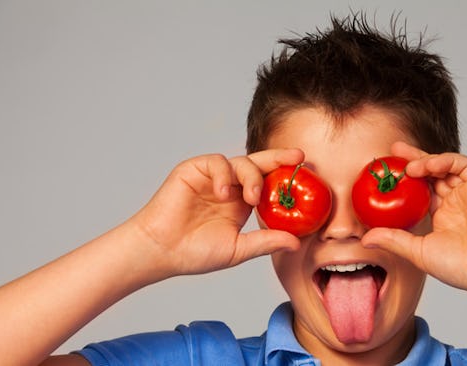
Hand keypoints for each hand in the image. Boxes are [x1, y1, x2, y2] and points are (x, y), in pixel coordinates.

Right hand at [129, 149, 303, 276]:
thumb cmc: (195, 253)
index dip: (285, 176)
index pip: (267, 183)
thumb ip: (265, 242)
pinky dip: (225, 174)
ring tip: (253, 198)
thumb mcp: (238, 249)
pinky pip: (217, 162)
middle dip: (278, 158)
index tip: (306, 171)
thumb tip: (297, 243)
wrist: (161, 251)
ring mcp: (212, 177)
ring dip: (251, 176)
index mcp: (241, 202)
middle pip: (258, 165)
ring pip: (240, 163)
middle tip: (297, 158)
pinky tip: (225, 192)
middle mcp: (229, 186)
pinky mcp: (194, 170)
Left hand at [361, 141, 466, 293]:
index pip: (419, 189)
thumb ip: (393, 240)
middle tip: (393, 151)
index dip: (403, 179)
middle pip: (430, 173)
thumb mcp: (417, 251)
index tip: (384, 173)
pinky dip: (443, 160)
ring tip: (409, 166)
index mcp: (442, 214)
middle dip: (411, 159)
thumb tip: (365, 239)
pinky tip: (428, 165)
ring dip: (425, 161)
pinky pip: (461, 163)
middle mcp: (454, 200)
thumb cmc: (459, 267)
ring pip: (444, 165)